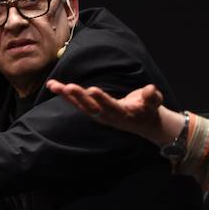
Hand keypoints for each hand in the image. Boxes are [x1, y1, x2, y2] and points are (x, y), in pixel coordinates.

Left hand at [48, 80, 179, 145]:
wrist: (144, 124)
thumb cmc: (149, 109)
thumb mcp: (155, 102)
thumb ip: (152, 97)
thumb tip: (150, 89)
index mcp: (123, 114)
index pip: (111, 106)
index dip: (101, 99)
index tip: (92, 90)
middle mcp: (108, 116)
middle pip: (91, 108)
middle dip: (79, 97)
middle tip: (68, 86)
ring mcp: (99, 115)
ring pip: (81, 106)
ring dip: (66, 96)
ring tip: (54, 85)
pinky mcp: (94, 112)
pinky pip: (78, 103)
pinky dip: (66, 95)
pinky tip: (55, 86)